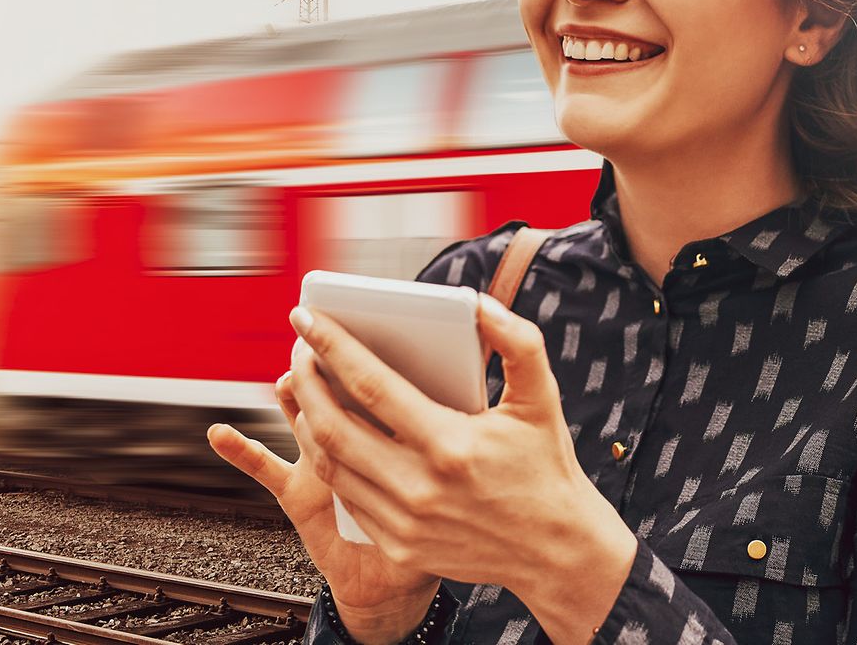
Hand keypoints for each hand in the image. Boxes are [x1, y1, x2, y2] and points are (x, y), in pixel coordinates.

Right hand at [207, 371, 438, 640]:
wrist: (408, 581)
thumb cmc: (443, 523)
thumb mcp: (448, 471)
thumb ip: (454, 430)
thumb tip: (438, 385)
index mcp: (396, 431)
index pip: (377, 384)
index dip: (369, 359)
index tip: (366, 332)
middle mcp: (355, 441)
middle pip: (336, 396)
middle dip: (325, 370)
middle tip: (319, 346)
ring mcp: (322, 465)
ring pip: (305, 422)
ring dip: (293, 398)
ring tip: (290, 376)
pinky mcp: (298, 494)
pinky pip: (268, 471)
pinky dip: (243, 453)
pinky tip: (220, 434)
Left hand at [279, 292, 633, 610]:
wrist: (556, 551)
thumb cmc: (545, 467)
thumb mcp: (541, 398)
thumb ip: (518, 343)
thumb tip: (480, 305)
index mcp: (450, 445)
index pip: (372, 386)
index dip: (333, 347)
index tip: (308, 318)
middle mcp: (420, 488)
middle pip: (334, 427)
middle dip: (306, 381)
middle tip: (300, 349)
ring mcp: (405, 523)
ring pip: (332, 465)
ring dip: (308, 422)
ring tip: (307, 386)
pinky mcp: (399, 547)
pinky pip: (348, 498)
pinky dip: (332, 461)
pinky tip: (329, 433)